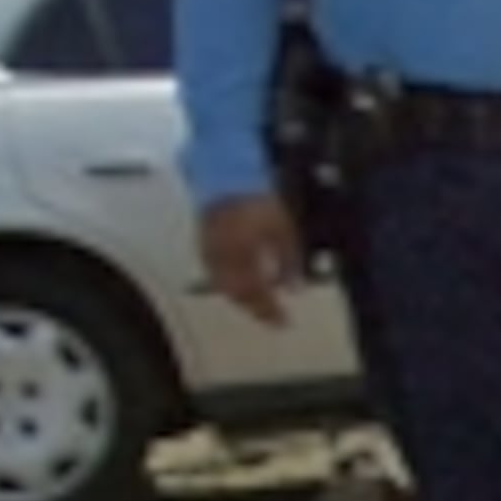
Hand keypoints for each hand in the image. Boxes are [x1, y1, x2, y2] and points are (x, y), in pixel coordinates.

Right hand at [197, 191, 301, 326]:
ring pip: (225, 288)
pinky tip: (242, 286)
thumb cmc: (258, 202)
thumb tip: (296, 289)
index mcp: (243, 257)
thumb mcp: (283, 230)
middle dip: (256, 310)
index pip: (258, 293)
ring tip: (259, 306)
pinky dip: (231, 286)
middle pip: (239, 295)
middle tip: (272, 319)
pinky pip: (216, 276)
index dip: (271, 310)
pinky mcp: (204, 248)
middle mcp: (223, 260)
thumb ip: (289, 261)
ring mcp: (210, 255)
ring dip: (243, 301)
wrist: (227, 178)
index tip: (284, 322)